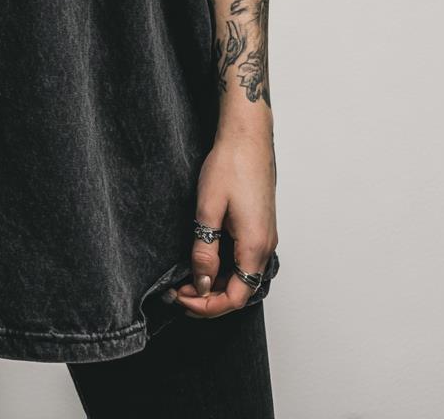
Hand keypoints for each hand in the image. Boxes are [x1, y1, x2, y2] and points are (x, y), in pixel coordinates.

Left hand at [171, 128, 277, 318]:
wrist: (247, 137)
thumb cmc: (230, 165)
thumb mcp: (208, 209)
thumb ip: (205, 250)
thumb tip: (202, 283)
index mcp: (255, 246)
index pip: (235, 297)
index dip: (207, 306)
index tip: (181, 298)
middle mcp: (266, 246)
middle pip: (240, 291)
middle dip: (208, 298)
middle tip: (177, 291)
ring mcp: (265, 236)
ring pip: (242, 276)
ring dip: (216, 283)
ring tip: (186, 278)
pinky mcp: (260, 227)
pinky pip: (244, 260)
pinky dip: (224, 268)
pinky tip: (204, 260)